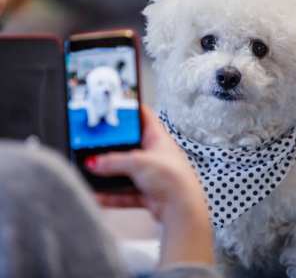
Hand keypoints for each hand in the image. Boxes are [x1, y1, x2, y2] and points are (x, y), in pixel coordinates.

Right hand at [85, 105, 213, 266]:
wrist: (182, 209)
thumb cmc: (173, 178)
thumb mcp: (138, 162)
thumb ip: (114, 162)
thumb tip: (95, 162)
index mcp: (158, 138)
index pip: (143, 116)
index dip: (129, 110)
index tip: (113, 108)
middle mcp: (154, 154)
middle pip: (129, 145)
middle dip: (112, 146)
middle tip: (95, 143)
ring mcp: (151, 173)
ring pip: (125, 170)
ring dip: (109, 173)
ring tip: (91, 171)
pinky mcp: (147, 192)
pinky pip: (124, 191)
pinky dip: (111, 195)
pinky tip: (98, 195)